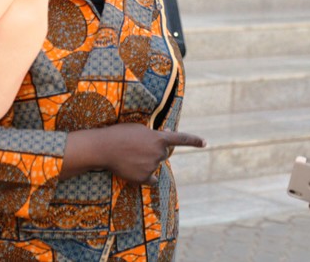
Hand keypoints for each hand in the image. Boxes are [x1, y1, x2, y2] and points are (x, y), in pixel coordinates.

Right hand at [69, 124, 204, 183]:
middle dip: (154, 151)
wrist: (104, 148)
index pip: (182, 139)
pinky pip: (150, 180)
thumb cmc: (121, 134)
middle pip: (163, 154)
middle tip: (137, 148)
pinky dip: (145, 177)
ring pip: (154, 165)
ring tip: (129, 156)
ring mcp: (152, 166)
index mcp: (160, 138)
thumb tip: (168, 134)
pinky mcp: (143, 178)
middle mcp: (159, 153)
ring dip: (146, 162)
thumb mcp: (140, 129)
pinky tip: (134, 171)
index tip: (206, 143)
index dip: (194, 141)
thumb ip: (155, 134)